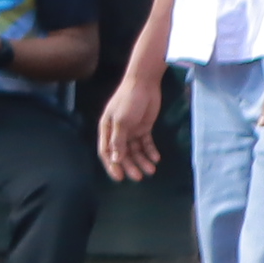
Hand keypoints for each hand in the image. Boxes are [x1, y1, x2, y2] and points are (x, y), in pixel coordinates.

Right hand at [98, 66, 166, 181]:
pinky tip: (156, 158)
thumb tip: (114, 160)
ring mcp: (131, 130)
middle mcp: (118, 132)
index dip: (112, 165)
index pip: (107, 152)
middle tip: (139, 177)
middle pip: (122, 153)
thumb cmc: (128, 101)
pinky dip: (151, 151)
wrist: (144, 84)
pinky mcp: (144, 128)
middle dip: (130, 165)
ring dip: (142, 160)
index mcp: (107, 130)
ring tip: (151, 170)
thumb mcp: (121, 121)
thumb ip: (118, 141)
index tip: (120, 178)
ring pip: (135, 150)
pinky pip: (146, 143)